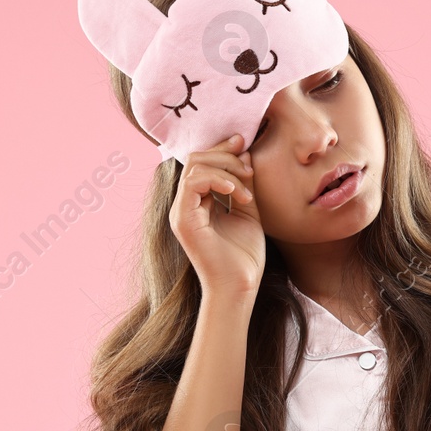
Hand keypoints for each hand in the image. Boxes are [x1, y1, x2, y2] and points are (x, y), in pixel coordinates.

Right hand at [169, 133, 264, 298]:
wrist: (240, 287)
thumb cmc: (244, 256)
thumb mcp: (248, 211)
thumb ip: (244, 184)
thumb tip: (245, 154)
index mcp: (197, 202)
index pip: (202, 163)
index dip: (222, 149)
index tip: (245, 143)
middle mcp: (185, 204)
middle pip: (196, 159)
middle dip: (225, 154)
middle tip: (249, 163)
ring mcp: (181, 212)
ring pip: (195, 167)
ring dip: (226, 169)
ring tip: (247, 187)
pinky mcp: (183, 220)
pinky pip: (194, 183)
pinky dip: (218, 180)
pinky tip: (237, 193)